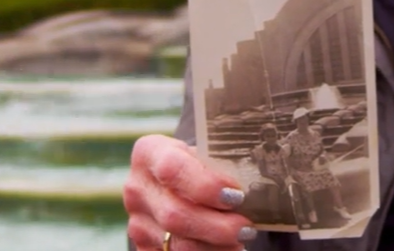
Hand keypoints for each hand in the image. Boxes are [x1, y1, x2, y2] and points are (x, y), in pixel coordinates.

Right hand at [125, 134, 259, 250]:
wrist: (178, 183)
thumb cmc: (201, 164)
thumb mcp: (205, 153)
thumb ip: (219, 165)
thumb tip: (255, 187)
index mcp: (150, 152)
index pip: (172, 169)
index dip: (206, 185)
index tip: (236, 195)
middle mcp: (138, 187)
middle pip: (175, 214)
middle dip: (216, 225)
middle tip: (246, 228)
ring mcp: (138, 221)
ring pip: (176, 244)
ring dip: (215, 246)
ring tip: (241, 240)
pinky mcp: (145, 247)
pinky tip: (226, 249)